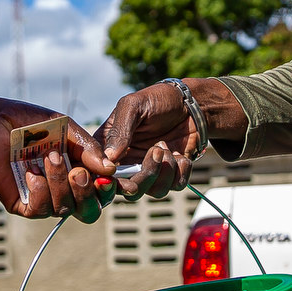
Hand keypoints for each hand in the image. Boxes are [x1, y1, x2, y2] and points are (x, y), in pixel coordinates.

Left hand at [0, 102, 110, 218]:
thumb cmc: (32, 124)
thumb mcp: (67, 130)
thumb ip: (88, 148)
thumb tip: (109, 169)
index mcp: (79, 172)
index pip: (101, 194)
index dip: (107, 190)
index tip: (105, 176)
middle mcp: (64, 190)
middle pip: (89, 212)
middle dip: (86, 193)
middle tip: (77, 171)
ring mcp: (44, 199)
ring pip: (65, 209)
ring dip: (60, 182)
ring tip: (48, 157)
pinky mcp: (24, 204)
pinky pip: (41, 210)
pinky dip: (41, 191)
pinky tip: (32, 172)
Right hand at [98, 82, 202, 200]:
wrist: (191, 102)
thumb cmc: (158, 99)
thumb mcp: (133, 106)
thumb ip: (120, 130)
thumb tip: (109, 158)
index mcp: (110, 147)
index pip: (101, 173)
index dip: (109, 179)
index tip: (120, 171)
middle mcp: (128, 163)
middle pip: (128, 189)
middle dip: (144, 175)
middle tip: (157, 151)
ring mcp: (149, 170)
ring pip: (152, 191)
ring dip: (165, 170)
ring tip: (167, 146)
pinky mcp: (171, 174)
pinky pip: (174, 187)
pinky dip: (180, 171)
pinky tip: (180, 154)